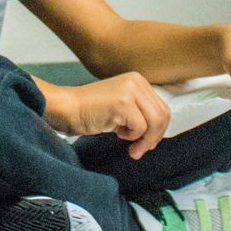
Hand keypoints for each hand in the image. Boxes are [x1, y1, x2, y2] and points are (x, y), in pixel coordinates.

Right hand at [42, 73, 170, 158]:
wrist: (68, 109)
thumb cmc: (91, 111)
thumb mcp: (122, 106)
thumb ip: (140, 113)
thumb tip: (158, 134)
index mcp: (138, 80)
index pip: (162, 108)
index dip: (158, 130)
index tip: (146, 143)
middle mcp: (136, 81)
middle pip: (163, 115)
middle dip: (154, 137)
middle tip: (140, 149)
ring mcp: (130, 90)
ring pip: (155, 122)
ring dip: (145, 141)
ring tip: (132, 148)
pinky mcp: (123, 103)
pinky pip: (140, 128)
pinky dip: (131, 137)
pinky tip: (117, 133)